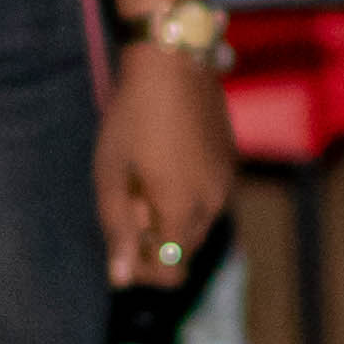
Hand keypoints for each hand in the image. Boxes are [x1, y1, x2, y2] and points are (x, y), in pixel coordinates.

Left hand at [99, 39, 235, 287]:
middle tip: (128, 199)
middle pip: (186, 249)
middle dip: (154, 239)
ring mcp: (226, 181)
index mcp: (182, 210)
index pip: (171, 273)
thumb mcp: (112, 174)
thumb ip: (118, 229)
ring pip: (198, 222)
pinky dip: (186, 194)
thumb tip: (119, 280)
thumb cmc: (132, 117)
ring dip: (171, 216)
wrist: (174, 63)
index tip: (121, 245)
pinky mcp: (231, 161)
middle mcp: (213, 203)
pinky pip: (209, 195)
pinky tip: (165, 159)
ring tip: (145, 176)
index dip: (143, 271)